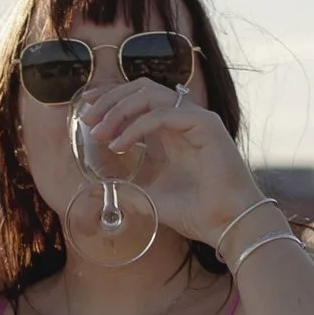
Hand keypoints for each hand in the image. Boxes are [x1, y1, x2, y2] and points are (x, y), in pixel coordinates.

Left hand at [70, 76, 257, 251]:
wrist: (227, 225)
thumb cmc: (196, 213)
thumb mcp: (149, 197)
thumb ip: (127, 187)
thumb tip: (96, 188)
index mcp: (171, 131)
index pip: (138, 100)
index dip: (110, 100)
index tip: (86, 111)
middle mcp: (183, 119)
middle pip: (140, 89)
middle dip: (110, 100)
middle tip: (87, 118)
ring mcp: (195, 119)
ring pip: (149, 94)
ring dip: (119, 110)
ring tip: (99, 132)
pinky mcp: (205, 125)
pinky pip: (162, 114)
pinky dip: (136, 127)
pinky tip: (119, 144)